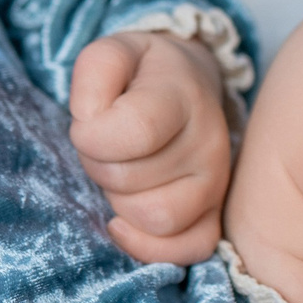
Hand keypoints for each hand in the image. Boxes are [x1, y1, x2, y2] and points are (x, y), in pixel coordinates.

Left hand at [68, 31, 233, 264]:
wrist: (185, 84)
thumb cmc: (138, 74)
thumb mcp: (110, 53)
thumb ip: (93, 72)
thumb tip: (91, 120)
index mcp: (182, 95)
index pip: (135, 130)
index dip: (91, 135)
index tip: (85, 124)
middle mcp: (209, 142)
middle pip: (129, 179)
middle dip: (98, 164)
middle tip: (104, 146)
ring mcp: (217, 183)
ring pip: (154, 218)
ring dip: (119, 200)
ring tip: (121, 171)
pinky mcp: (215, 216)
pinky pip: (188, 250)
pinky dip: (147, 244)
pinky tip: (121, 220)